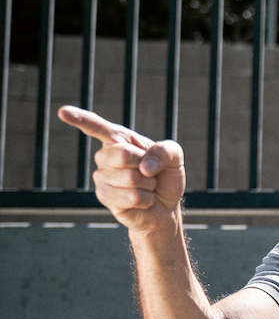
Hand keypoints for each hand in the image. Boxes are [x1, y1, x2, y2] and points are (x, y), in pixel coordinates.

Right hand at [58, 106, 184, 230]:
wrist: (165, 207)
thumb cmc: (166, 177)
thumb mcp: (175, 156)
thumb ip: (165, 150)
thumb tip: (144, 167)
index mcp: (119, 140)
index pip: (97, 127)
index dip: (80, 118)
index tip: (63, 111)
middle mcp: (105, 156)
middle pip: (123, 154)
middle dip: (145, 165)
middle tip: (149, 173)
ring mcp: (101, 176)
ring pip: (131, 177)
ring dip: (149, 184)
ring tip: (146, 187)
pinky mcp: (104, 197)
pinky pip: (133, 196)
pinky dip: (146, 199)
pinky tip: (143, 200)